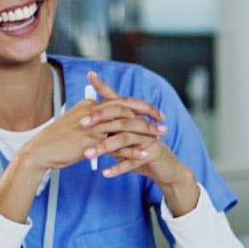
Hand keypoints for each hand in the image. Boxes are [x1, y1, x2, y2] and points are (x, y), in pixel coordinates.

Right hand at [0, 73, 167, 222]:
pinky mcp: (89, 142)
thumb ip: (93, 122)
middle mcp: (92, 112)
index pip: (120, 100)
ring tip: (160, 138)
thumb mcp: (77, 126)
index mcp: (90, 105)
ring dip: (145, 131)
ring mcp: (91, 126)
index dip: (140, 105)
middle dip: (148, 114)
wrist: (39, 152)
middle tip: (163, 122)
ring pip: (125, 124)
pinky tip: (144, 154)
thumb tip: (109, 123)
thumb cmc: (57, 141)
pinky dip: (132, 149)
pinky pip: (117, 144)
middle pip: (127, 108)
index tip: (154, 112)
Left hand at [80, 72, 198, 214]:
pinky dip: (118, 167)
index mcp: (133, 118)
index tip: (90, 75)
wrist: (167, 169)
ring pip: (124, 139)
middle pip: (120, 116)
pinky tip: (105, 173)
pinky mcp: (153, 154)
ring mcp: (148, 138)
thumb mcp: (124, 141)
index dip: (104, 87)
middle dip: (100, 118)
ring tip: (87, 154)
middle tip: (81, 123)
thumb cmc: (142, 153)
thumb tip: (87, 126)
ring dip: (104, 147)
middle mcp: (141, 124)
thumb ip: (110, 133)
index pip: (117, 100)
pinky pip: (134, 160)